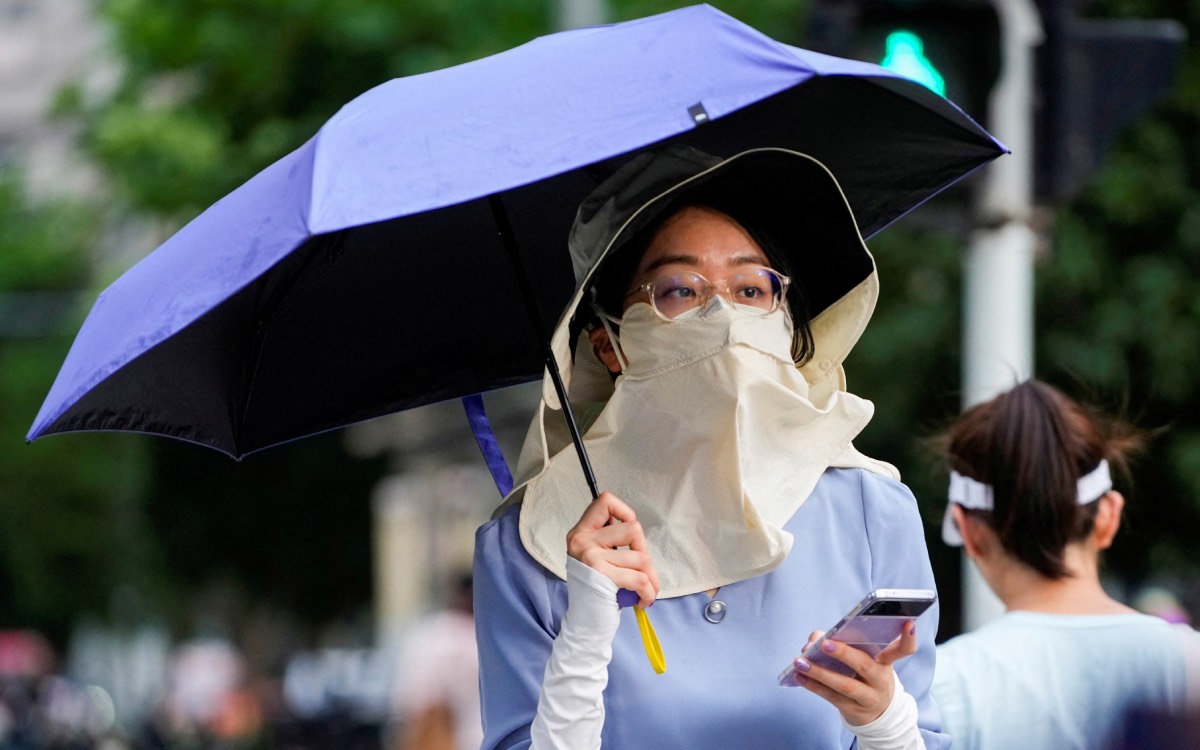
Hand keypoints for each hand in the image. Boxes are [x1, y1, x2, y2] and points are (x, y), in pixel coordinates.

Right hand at [566, 491, 660, 608]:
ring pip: (640, 556)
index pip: (605, 501)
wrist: (584, 623)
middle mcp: (582, 540)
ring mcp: (590, 556)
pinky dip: (649, 591)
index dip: (624, 512)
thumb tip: (634, 528)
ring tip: (645, 590)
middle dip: (645, 553)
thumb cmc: (595, 591)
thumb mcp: (595, 557)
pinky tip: (643, 600)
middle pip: (633, 529)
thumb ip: (609, 539)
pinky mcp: (601, 575)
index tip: (629, 536)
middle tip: (643, 572)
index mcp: (581, 532)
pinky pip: (640, 578)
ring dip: (650, 577)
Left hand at [788, 622, 917, 725]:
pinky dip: (813, 685)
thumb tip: (815, 638)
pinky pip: (831, 697)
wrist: (877, 713)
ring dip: (819, 672)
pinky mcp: (854, 709)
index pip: (903, 649)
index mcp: (886, 661)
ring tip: (800, 661)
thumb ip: (841, 641)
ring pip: (844, 685)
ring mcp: (869, 697)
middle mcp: (881, 679)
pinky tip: (799, 675)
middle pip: (864, 665)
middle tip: (825, 643)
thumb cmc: (865, 675)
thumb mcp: (864, 658)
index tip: (908, 623)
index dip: (908, 638)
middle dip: (844, 653)